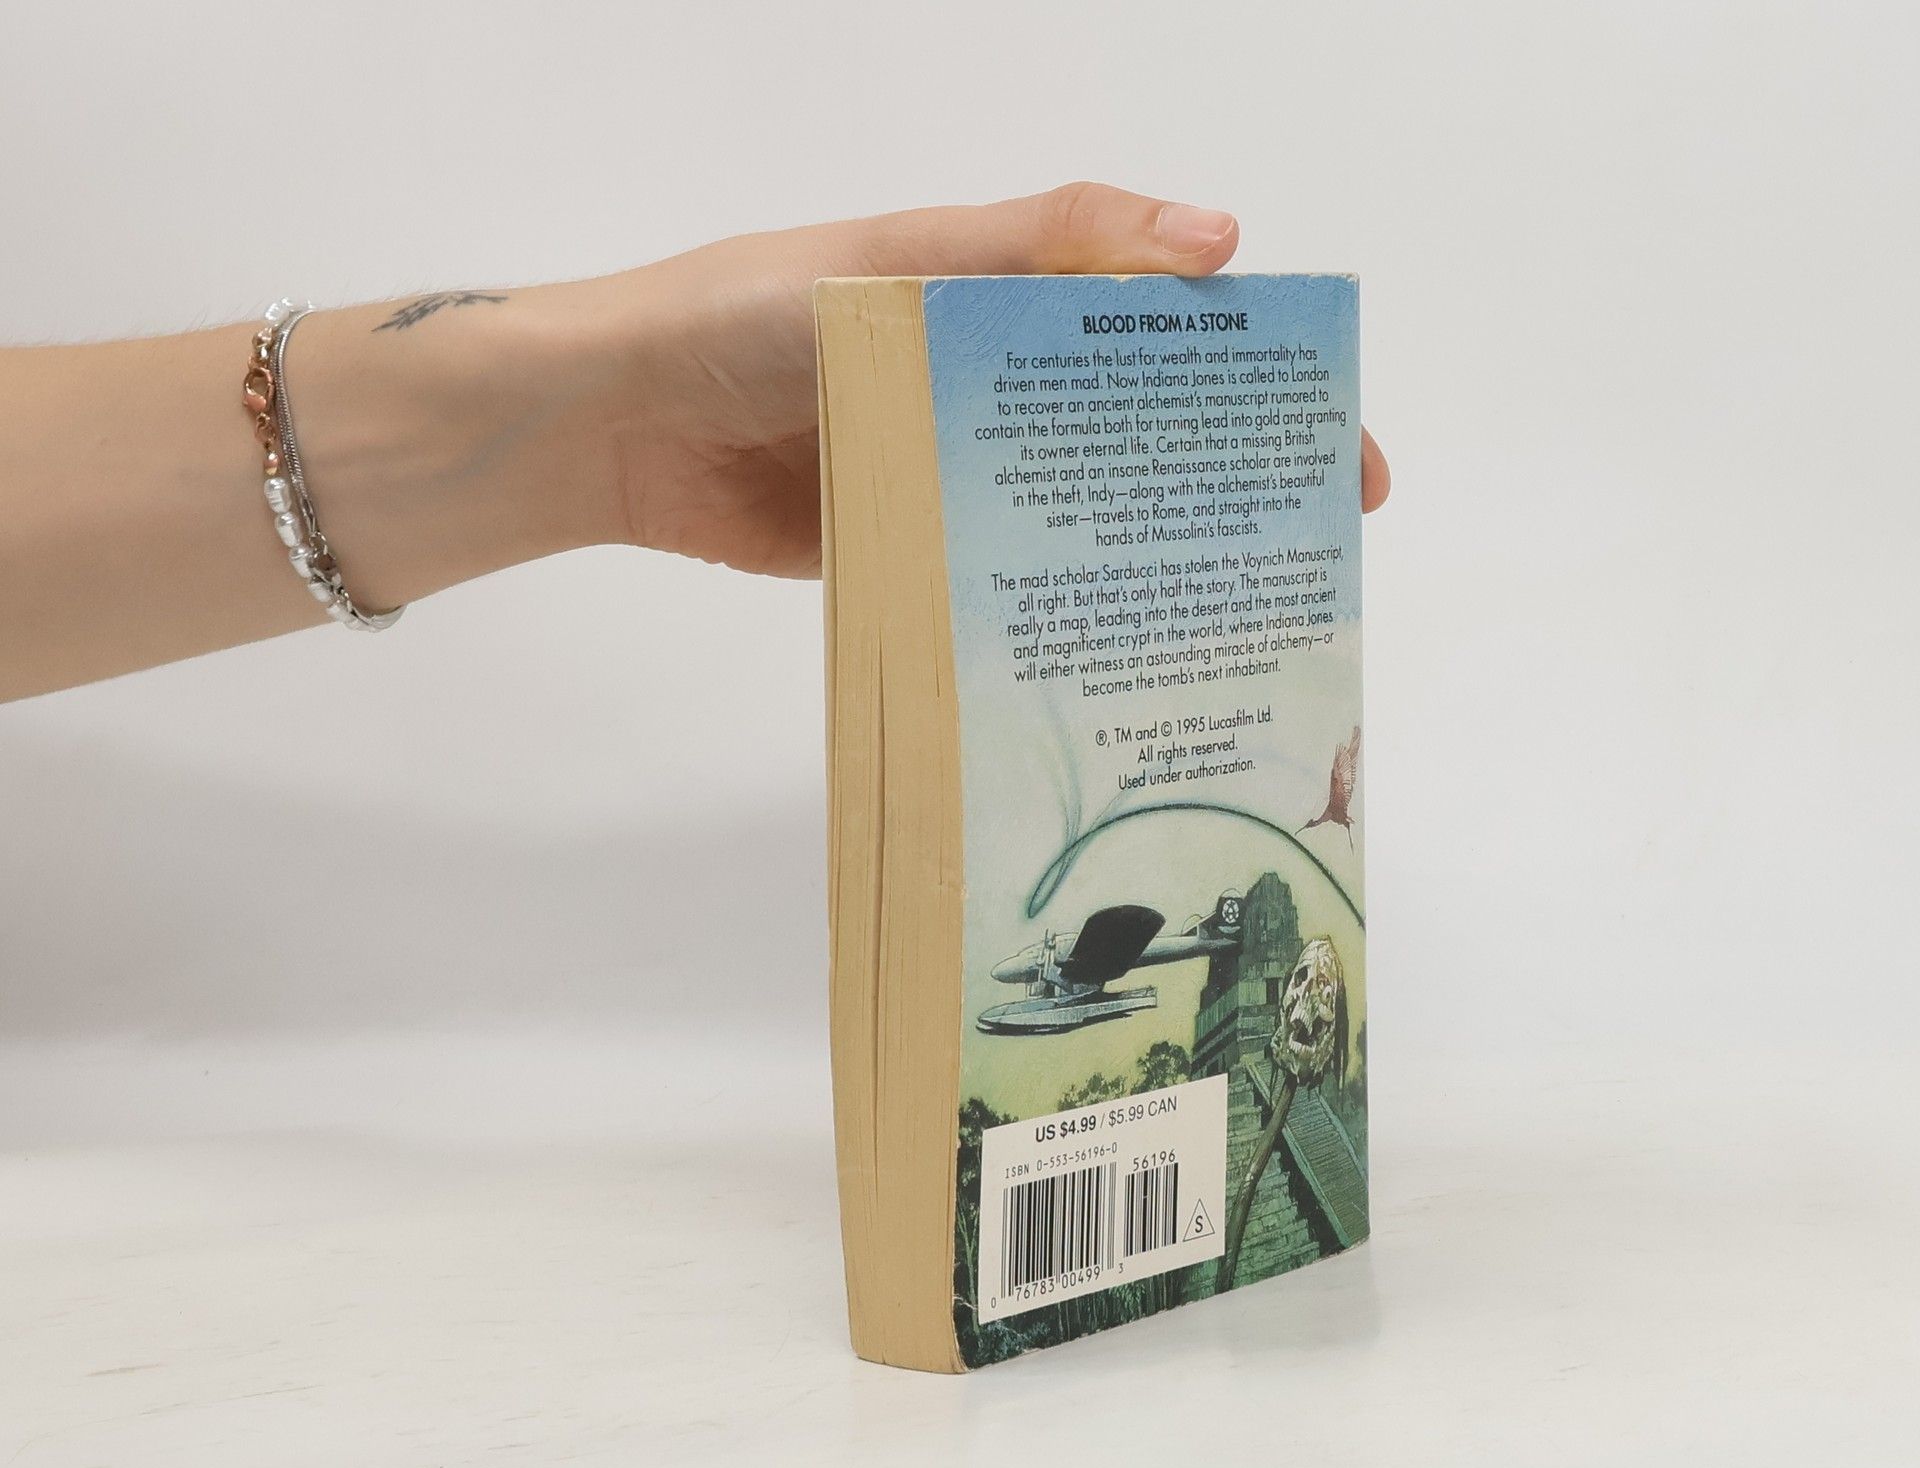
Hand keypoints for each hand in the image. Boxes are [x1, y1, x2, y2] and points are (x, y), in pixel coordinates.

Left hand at [586, 182, 1390, 578]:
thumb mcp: (902, 261)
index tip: (1331, 435)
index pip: (1156, 329)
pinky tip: (1113, 642)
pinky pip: (992, 574)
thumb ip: (1045, 247)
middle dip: (1228, 480)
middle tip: (1315, 538)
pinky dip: (1048, 603)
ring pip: (1069, 513)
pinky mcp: (906, 545)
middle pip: (1131, 432)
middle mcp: (987, 387)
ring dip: (1148, 553)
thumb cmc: (746, 316)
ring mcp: (949, 474)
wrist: (615, 424)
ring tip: (1231, 605)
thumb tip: (1215, 244)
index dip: (1252, 378)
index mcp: (1000, 300)